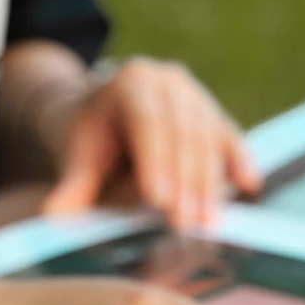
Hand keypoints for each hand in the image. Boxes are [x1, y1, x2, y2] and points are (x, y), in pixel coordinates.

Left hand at [42, 58, 261, 228]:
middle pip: (183, 133)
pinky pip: (231, 137)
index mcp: (131, 82)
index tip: (161, 200)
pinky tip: (249, 186)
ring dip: (211, 183)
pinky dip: (241, 162)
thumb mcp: (78, 154)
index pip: (148, 122)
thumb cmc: (95, 136)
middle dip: (187, 182)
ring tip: (209, 220)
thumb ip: (73, 184)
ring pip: (209, 139)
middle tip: (187, 222)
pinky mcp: (216, 114)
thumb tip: (55, 215)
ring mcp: (197, 95)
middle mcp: (169, 82)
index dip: (157, 162)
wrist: (111, 112)